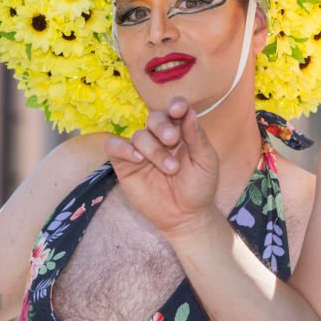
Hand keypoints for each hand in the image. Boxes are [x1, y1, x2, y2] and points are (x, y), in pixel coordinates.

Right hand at [104, 97, 220, 236]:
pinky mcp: (125, 165)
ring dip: (153, 149)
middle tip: (172, 140)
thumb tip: (189, 112)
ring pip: (139, 135)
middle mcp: (160, 138)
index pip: (175, 110)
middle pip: (154, 117)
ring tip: (170, 168)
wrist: (186, 216)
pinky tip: (137, 159)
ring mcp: (142, 151)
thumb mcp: (206, 161)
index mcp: (182, 132)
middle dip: (163, 126)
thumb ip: (197, 137)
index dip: (176, 104)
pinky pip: (114, 147)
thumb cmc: (199, 186)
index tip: (178, 109)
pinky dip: (123, 148)